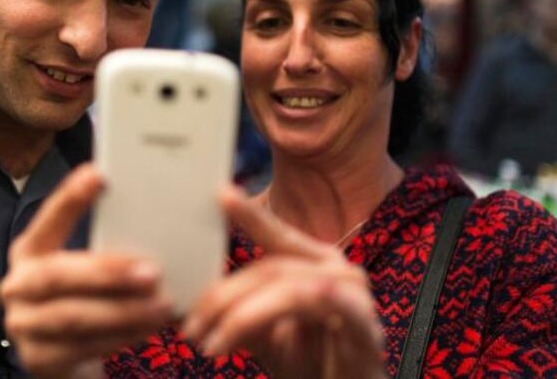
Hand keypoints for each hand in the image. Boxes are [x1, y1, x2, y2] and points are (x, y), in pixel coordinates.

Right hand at [0, 164, 173, 378]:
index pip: (46, 221)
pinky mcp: (38, 358)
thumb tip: (156, 218)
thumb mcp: (84, 267)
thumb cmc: (83, 297)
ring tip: (162, 305)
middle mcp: (18, 286)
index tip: (98, 175)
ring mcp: (24, 325)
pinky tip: (148, 328)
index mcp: (29, 251)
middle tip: (153, 271)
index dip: (69, 198)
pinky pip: (83, 348)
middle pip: (56, 276)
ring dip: (123, 311)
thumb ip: (105, 246)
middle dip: (107, 273)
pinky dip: (120, 337)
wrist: (62, 354)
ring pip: (73, 317)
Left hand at [181, 187, 384, 378]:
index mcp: (317, 266)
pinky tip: (278, 312)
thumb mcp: (264, 335)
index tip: (221, 194)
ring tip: (211, 344)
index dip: (252, 215)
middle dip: (223, 297)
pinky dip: (306, 303)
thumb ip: (238, 313)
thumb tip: (190, 305)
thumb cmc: (311, 368)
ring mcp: (356, 299)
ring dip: (242, 315)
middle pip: (271, 269)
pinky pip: (336, 305)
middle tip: (190, 328)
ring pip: (290, 287)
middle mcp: (339, 274)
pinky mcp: (366, 331)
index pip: (278, 237)